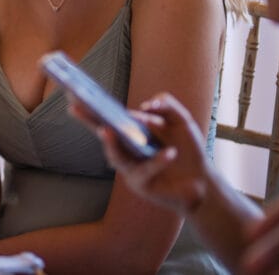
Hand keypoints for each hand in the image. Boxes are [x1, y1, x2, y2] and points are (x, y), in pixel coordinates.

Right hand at [73, 92, 210, 215]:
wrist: (203, 181)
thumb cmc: (187, 150)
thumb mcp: (181, 121)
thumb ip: (167, 105)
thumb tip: (145, 106)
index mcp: (131, 132)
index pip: (108, 117)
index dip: (91, 106)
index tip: (74, 92)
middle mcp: (125, 149)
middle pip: (102, 134)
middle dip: (88, 120)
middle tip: (74, 107)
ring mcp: (130, 168)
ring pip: (116, 157)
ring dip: (111, 144)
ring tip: (108, 130)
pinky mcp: (141, 185)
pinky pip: (146, 170)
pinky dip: (157, 161)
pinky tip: (170, 153)